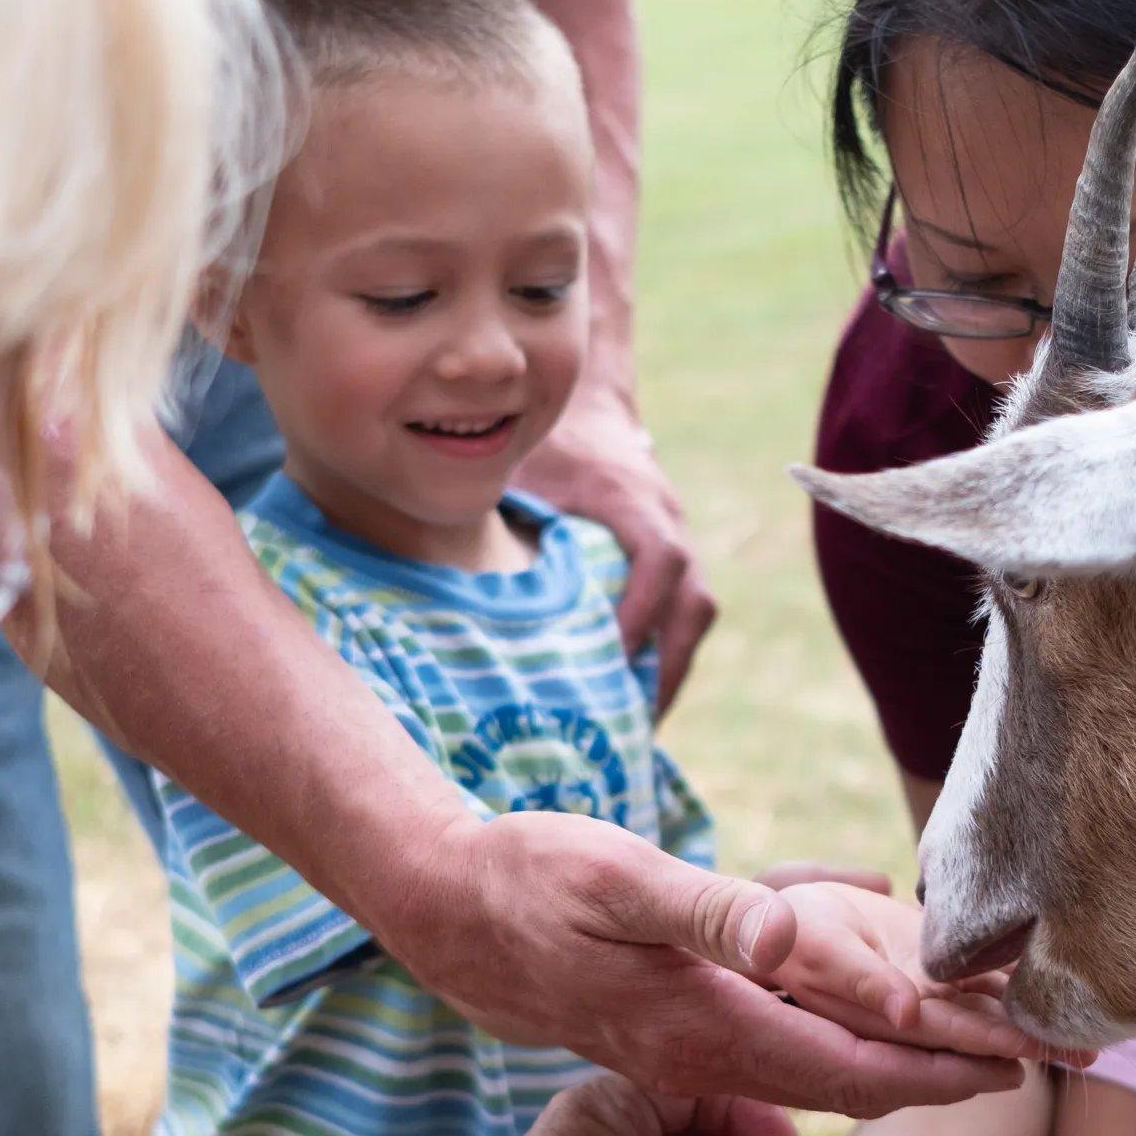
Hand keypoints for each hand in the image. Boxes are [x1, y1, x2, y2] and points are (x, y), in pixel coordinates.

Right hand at [376, 809, 1031, 1116]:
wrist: (439, 907)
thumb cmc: (529, 881)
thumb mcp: (622, 881)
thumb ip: (713, 913)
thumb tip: (798, 937)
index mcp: (710, 1028)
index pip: (853, 1068)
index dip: (940, 1069)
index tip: (1021, 1066)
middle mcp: (708, 1053)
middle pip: (851, 1080)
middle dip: (945, 1071)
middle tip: (1039, 1061)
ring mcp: (687, 1046)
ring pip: (818, 1062)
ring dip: (898, 1051)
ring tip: (976, 1034)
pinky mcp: (670, 1025)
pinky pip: (776, 1034)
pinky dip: (838, 1018)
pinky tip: (868, 983)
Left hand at [514, 389, 713, 712]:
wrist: (585, 405)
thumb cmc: (542, 438)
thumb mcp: (513, 464)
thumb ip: (491, 508)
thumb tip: (440, 575)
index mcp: (628, 495)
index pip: (660, 558)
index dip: (642, 611)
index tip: (611, 659)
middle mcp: (666, 518)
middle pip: (694, 602)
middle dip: (668, 669)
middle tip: (630, 728)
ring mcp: (677, 538)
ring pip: (695, 613)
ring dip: (670, 672)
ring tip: (633, 730)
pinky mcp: (672, 558)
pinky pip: (682, 613)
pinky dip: (662, 656)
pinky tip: (628, 698)